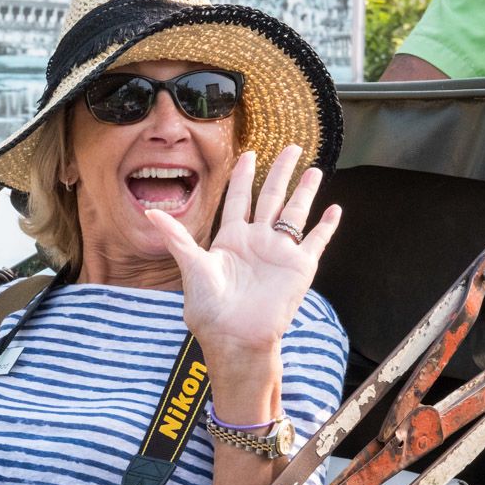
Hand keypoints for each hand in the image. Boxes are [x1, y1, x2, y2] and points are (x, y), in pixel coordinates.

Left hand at [145, 144, 340, 357]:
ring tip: (313, 169)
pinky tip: (334, 210)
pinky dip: (325, 227)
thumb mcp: (192, 266)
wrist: (233, 337)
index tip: (248, 154)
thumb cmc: (209, 308)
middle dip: (280, 172)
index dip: (243, 176)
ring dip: (305, 192)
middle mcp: (257, 241)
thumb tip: (149, 212)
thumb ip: (176, 237)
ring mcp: (279, 253)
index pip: (239, 199)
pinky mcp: (299, 268)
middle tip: (290, 147)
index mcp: (231, 239)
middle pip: (271, 197)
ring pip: (295, 213)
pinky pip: (315, 242)